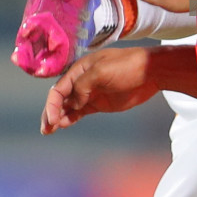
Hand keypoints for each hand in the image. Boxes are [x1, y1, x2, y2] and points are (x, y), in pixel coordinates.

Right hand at [41, 47, 162, 133]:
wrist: (150, 72)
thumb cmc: (127, 66)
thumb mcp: (102, 71)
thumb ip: (84, 85)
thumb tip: (72, 102)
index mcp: (79, 70)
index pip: (59, 88)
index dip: (52, 104)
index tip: (52, 118)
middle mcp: (82, 81)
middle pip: (60, 98)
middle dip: (51, 112)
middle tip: (46, 128)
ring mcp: (90, 93)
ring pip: (68, 106)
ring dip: (58, 117)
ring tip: (49, 130)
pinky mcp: (99, 103)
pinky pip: (79, 111)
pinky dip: (70, 118)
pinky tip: (63, 125)